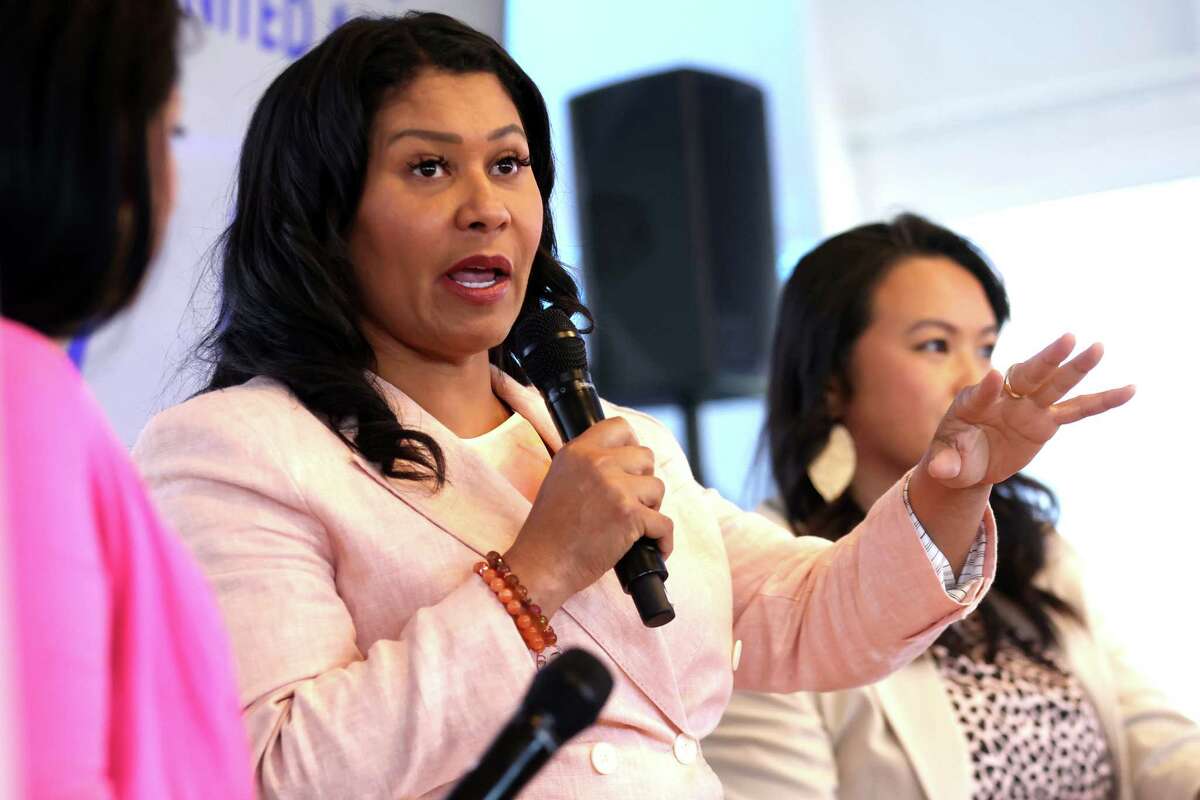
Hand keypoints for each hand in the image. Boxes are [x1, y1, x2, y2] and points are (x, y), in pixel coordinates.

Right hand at [502, 417, 673, 617]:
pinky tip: (655, 548)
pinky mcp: (629, 515)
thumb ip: (586, 465)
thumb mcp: (559, 480)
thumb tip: (623, 462)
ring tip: (632, 526)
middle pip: (645, 456)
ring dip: (651, 508)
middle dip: (643, 479)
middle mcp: (597, 462)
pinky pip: (664, 524)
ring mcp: (615, 487)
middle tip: (631, 502)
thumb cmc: (549, 532)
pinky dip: (663, 541)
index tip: (632, 465)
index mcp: (577, 451)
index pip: (619, 427)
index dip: (631, 445)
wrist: (542, 565)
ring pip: (657, 487)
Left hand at [925, 333, 1134, 488]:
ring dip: (1076, 368)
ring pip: (1054, 385)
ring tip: (1098, 348)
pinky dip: (1101, 401)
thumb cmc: (951, 459)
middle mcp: (1003, 398)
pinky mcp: (1045, 421)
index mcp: (972, 404)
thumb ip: (943, 464)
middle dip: (1045, 360)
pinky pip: (1076, 410)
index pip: (980, 393)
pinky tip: (1129, 390)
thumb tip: (939, 471)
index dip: (987, 388)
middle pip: (1026, 376)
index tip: (996, 377)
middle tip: (1067, 339)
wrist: (967, 463)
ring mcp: (1027, 408)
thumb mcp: (944, 464)